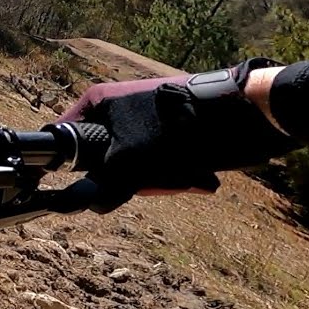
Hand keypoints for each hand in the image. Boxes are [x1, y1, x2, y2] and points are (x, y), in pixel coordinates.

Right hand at [57, 64, 296, 210]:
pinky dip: (176, 173)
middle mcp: (117, 110)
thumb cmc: (177, 129)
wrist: (243, 115)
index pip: (65, 139)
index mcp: (98, 103)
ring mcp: (145, 122)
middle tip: (148, 183)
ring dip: (160, 180)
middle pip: (103, 160)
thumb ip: (100, 186)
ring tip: (186, 178)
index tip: (84, 186)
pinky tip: (197, 175)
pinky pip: (158, 163)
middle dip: (131, 179)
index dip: (72, 167)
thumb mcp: (129, 162)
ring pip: (133, 166)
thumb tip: (79, 206)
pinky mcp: (169, 133)